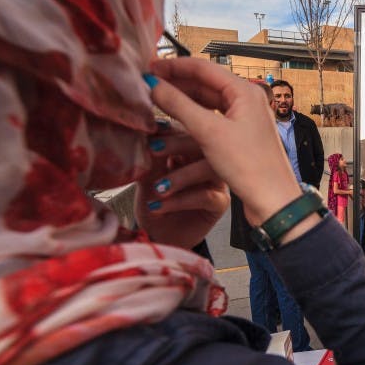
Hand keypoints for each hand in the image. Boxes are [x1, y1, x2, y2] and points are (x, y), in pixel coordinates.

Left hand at [135, 127, 228, 249]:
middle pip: (202, 142)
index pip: (184, 129)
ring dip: (181, 176)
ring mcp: (216, 181)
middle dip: (177, 143)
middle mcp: (206, 161)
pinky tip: (159, 206)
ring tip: (158, 188)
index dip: (169, 127)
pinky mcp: (219, 203)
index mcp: (187, 149)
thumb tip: (145, 134)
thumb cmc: (154, 204)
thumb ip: (150, 159)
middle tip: (154, 149)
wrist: (159, 237)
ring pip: (209, 167)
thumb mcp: (145, 179)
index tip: (150, 128)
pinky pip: (206, 196)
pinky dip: (181, 200)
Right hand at [148, 59, 302, 229]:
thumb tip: (153, 83)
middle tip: (148, 84)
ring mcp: (245, 120)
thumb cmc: (249, 166)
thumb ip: (178, 105)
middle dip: (176, 83)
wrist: (273, 201)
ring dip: (182, 102)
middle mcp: (248, 101)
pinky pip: (212, 121)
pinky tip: (175, 123)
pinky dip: (193, 119)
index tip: (149, 67)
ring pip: (208, 103)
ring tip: (156, 102)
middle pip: (205, 84)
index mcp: (245, 91)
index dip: (173, 66)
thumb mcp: (208, 132)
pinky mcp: (241, 138)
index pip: (203, 68)